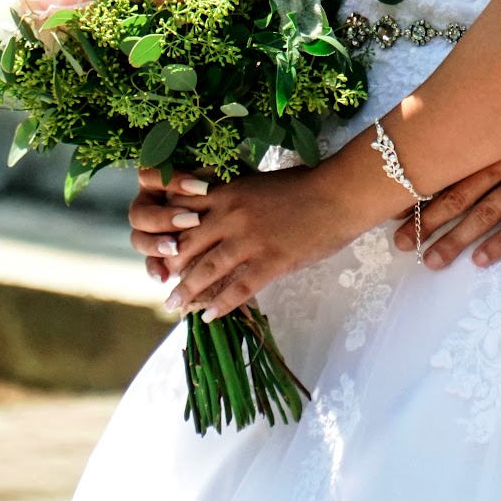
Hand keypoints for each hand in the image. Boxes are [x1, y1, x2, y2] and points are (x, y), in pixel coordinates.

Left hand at [129, 163, 356, 319]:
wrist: (338, 194)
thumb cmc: (305, 185)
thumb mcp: (261, 183)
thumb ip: (236, 197)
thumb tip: (217, 214)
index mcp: (230, 192)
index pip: (184, 212)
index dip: (169, 231)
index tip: (163, 246)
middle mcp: (232, 215)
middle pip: (188, 244)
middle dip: (172, 265)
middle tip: (162, 281)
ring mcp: (251, 240)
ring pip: (207, 269)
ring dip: (187, 290)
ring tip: (174, 305)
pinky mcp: (271, 261)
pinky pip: (238, 288)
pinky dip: (221, 305)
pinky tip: (208, 316)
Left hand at [396, 58, 500, 270]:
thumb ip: (494, 106)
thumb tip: (461, 116)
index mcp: (497, 128)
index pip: (450, 162)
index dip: (422, 186)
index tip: (395, 208)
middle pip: (461, 192)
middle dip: (429, 221)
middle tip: (403, 245)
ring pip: (488, 210)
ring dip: (459, 238)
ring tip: (433, 261)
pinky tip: (483, 259)